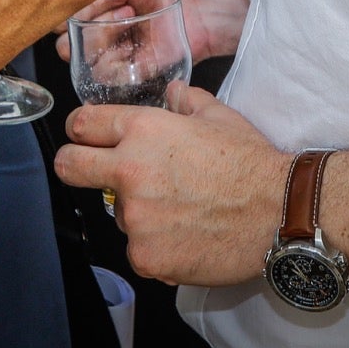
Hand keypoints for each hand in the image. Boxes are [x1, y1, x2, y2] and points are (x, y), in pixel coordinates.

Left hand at [54, 85, 286, 286]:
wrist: (278, 212)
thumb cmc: (249, 161)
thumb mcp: (217, 115)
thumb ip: (185, 100)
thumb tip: (172, 91)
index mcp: (142, 129)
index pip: (82, 124)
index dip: (81, 130)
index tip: (85, 137)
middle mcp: (129, 170)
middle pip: (70, 166)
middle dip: (76, 165)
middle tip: (95, 172)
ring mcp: (135, 217)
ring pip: (117, 213)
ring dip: (138, 212)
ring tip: (180, 211)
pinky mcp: (145, 256)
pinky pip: (138, 249)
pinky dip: (157, 246)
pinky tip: (187, 237)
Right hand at [56, 0, 247, 64]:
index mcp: (106, 2)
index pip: (73, 12)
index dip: (71, 9)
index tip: (78, 1)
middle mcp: (111, 27)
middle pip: (75, 38)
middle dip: (78, 29)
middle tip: (96, 15)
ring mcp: (123, 48)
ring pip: (88, 58)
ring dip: (95, 43)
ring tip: (120, 23)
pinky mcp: (139, 67)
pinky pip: (112, 77)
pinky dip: (110, 67)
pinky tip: (126, 47)